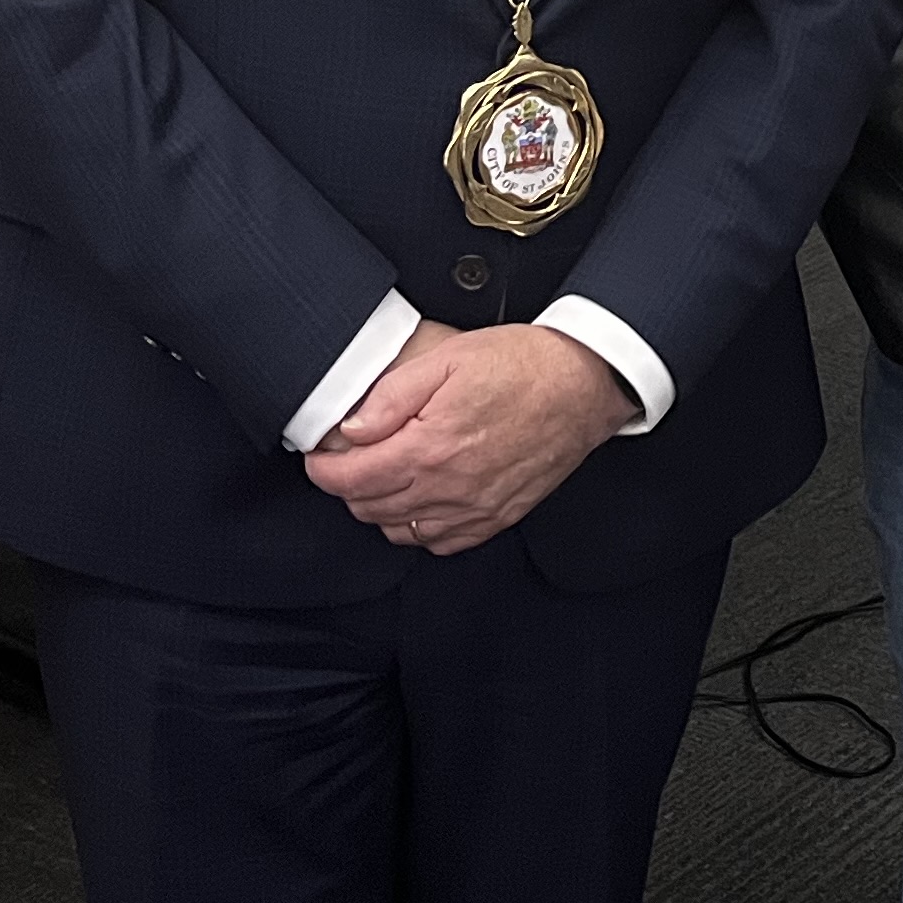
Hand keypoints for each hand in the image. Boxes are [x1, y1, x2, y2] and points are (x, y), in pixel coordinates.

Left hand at [304, 319, 634, 555]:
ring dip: (381, 507)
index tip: (318, 458)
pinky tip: (422, 499)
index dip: (324, 470)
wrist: (583, 384)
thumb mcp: (447, 359)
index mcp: (429, 448)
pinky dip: (419, 527)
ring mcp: (474, 508)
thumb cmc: (522, 366)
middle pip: (370, 508)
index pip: (351, 479)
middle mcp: (449, 488)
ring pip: (400, 530)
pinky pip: (439, 542)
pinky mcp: (496, 517)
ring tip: (384, 476)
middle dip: (349, 486)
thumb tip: (352, 430)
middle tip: (349, 461)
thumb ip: (392, 396)